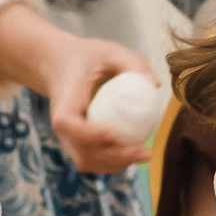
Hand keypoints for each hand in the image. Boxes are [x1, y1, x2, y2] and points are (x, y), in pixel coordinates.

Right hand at [44, 36, 155, 174]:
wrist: (61, 66)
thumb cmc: (86, 58)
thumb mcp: (109, 51)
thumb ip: (132, 63)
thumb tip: (154, 85)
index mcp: (65, 99)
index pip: (67, 123)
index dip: (88, 133)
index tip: (113, 133)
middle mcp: (63, 124)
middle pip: (80, 151)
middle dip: (113, 157)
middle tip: (144, 151)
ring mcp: (69, 137)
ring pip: (86, 161)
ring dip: (115, 164)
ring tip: (143, 154)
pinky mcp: (78, 144)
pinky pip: (92, 162)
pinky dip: (113, 163)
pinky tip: (134, 153)